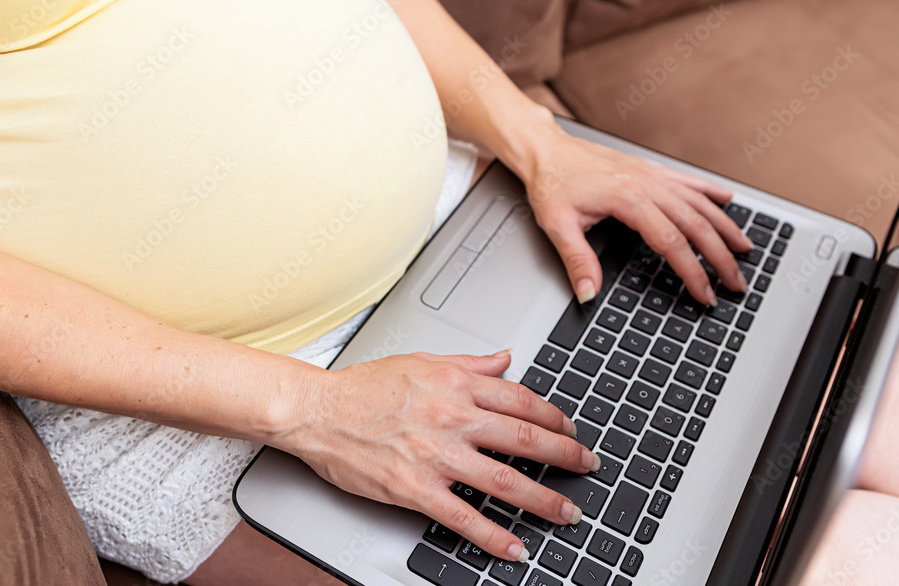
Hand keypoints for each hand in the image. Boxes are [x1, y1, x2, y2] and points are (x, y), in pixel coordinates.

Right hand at [274, 350, 594, 561]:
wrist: (318, 410)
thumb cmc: (364, 386)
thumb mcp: (422, 361)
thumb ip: (469, 363)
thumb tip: (505, 359)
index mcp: (457, 385)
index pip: (521, 400)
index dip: (553, 417)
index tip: (568, 428)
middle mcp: (453, 418)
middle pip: (525, 439)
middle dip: (565, 456)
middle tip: (587, 467)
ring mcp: (437, 456)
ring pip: (505, 481)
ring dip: (544, 500)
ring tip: (567, 512)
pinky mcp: (416, 489)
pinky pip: (465, 516)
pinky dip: (495, 536)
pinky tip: (516, 547)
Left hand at [514, 115, 752, 305]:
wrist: (545, 149)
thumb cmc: (550, 183)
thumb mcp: (556, 226)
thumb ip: (577, 261)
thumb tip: (588, 293)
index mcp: (628, 199)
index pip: (671, 242)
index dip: (693, 271)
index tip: (706, 293)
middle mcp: (647, 184)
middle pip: (696, 224)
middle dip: (720, 256)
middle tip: (736, 283)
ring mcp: (651, 175)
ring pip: (699, 203)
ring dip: (725, 226)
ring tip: (745, 249)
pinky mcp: (648, 169)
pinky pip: (687, 181)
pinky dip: (710, 191)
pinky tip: (728, 199)